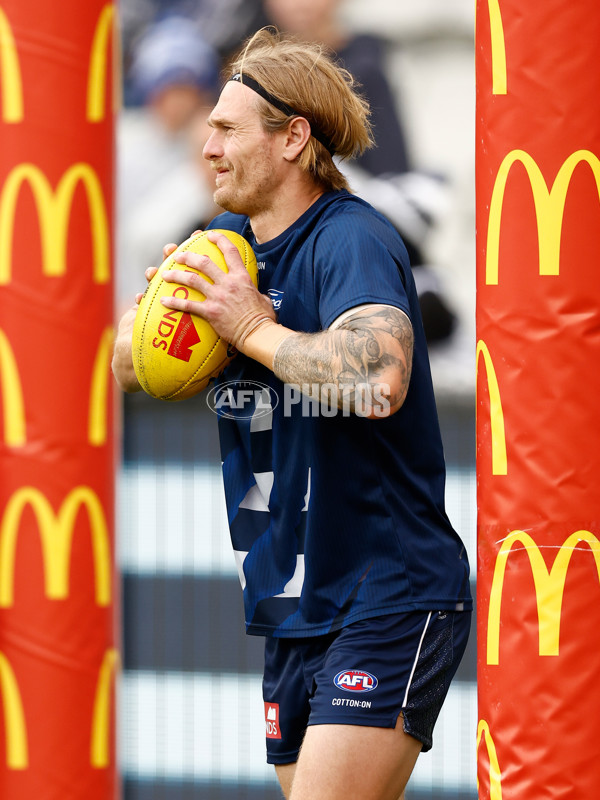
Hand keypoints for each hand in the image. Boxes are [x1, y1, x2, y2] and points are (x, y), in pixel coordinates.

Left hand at [159, 230, 275, 348]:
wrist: (258, 333)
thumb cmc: (264, 319)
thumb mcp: (263, 299)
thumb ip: (255, 292)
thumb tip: (257, 293)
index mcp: (241, 277)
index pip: (230, 252)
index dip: (219, 240)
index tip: (210, 235)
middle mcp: (228, 283)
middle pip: (204, 263)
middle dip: (188, 256)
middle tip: (177, 256)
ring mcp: (218, 296)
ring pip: (192, 280)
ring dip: (176, 275)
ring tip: (165, 274)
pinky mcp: (210, 311)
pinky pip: (188, 304)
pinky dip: (174, 302)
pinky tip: (164, 301)